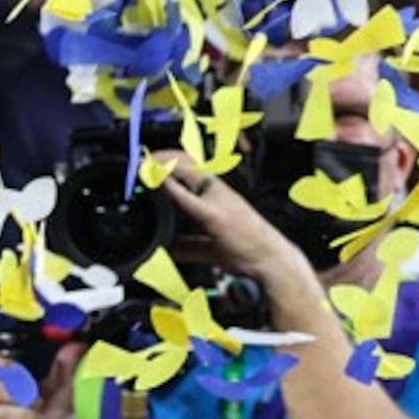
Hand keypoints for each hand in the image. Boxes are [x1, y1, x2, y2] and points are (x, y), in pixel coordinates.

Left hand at [160, 158, 303, 287]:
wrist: (272, 262)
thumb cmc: (248, 252)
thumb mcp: (213, 247)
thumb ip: (189, 246)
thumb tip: (168, 249)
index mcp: (221, 196)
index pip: (196, 167)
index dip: (174, 159)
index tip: (154, 159)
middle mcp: (221, 193)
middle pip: (192, 162)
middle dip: (166, 156)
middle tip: (146, 158)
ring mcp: (219, 203)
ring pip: (191, 171)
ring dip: (167, 164)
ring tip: (148, 164)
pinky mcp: (215, 217)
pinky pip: (190, 198)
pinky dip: (173, 187)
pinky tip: (161, 182)